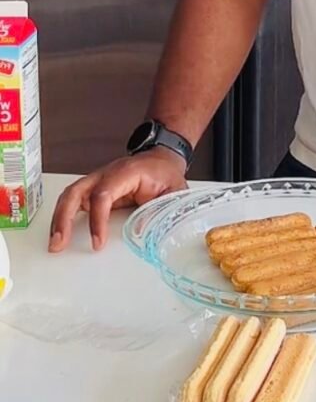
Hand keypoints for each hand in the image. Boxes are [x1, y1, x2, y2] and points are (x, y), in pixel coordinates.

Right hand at [49, 148, 187, 252]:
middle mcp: (106, 174)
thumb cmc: (165, 173)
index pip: (103, 194)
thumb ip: (160, 210)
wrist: (162, 159)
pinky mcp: (94, 188)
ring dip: (59, 218)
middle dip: (64, 218)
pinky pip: (74, 200)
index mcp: (126, 173)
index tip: (98, 242)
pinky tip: (60, 233)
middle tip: (59, 243)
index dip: (98, 219)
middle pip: (77, 192)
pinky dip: (64, 216)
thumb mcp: (173, 191)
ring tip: (55, 243)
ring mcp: (97, 180)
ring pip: (70, 195)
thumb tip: (142, 232)